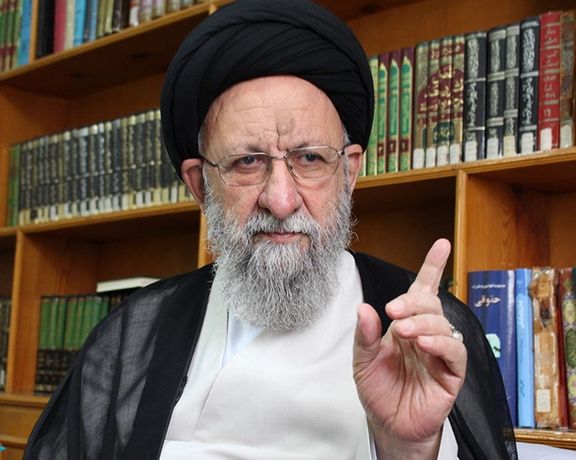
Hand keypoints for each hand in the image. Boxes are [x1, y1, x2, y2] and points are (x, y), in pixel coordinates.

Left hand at [353, 239, 466, 458]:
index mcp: (405, 325)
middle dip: (413, 302)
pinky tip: (425, 344)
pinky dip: (441, 343)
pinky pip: (455, 351)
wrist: (387, 424)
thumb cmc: (377, 389)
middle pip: (430, 305)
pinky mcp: (451, 374)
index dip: (432, 268)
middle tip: (394, 312)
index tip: (442, 245)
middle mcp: (425, 334)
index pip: (421, 292)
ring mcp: (439, 353)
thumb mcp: (362, 361)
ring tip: (405, 332)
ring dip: (423, 323)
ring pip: (443, 324)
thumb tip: (364, 308)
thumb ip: (364, 335)